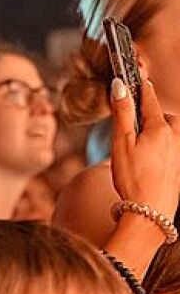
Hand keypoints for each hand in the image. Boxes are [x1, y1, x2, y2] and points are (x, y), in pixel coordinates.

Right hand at [110, 77, 179, 220]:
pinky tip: (146, 162)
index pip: (150, 99)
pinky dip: (160, 148)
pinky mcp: (178, 168)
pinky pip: (171, 149)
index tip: (136, 79)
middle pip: (163, 117)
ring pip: (169, 133)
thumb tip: (120, 85)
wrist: (149, 214)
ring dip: (156, 132)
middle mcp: (176, 138)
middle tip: (132, 123)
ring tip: (139, 144)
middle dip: (150, 116)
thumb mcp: (122, 142)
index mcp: (161, 129)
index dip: (141, 88)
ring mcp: (179, 154)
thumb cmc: (133, 179)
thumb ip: (122, 112)